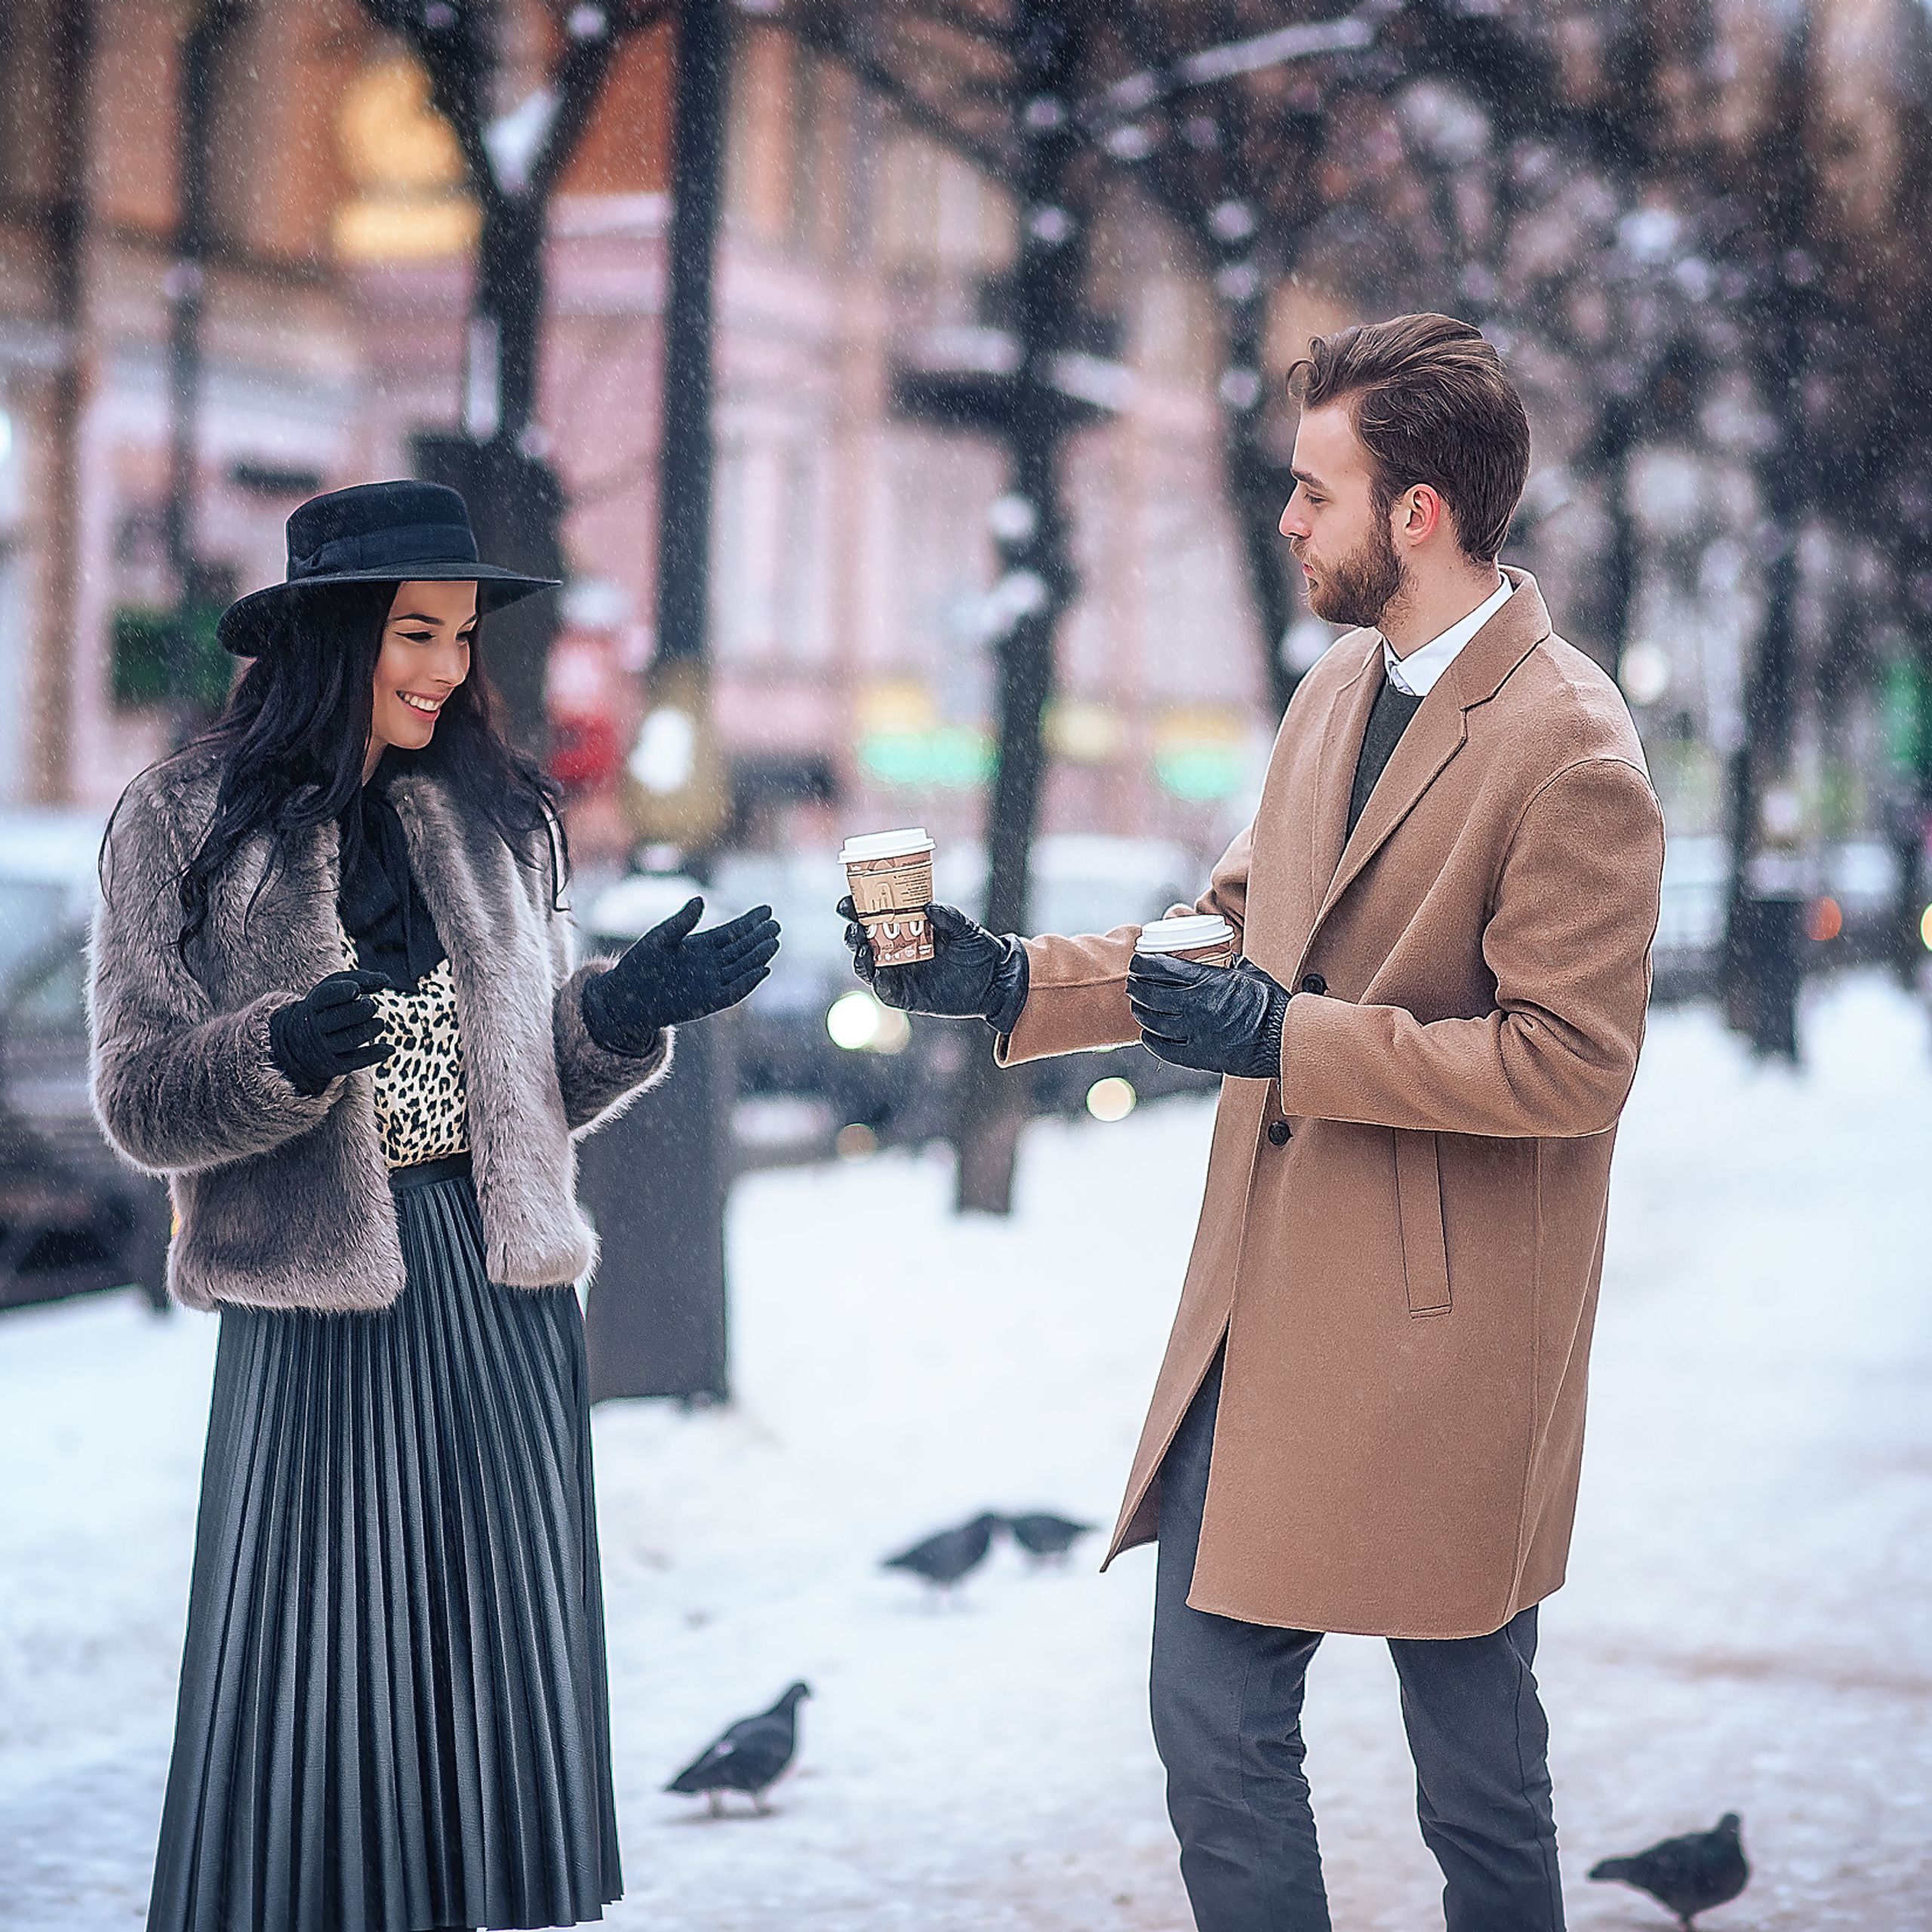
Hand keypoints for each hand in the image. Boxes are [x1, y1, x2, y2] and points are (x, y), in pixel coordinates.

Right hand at [269, 968, 392, 1095]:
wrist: (298, 1041)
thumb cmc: (325, 1007)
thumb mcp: (334, 989)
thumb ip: (359, 980)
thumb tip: (386, 981)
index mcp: (311, 1006)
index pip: (324, 997)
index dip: (341, 991)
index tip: (356, 990)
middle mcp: (313, 1028)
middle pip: (340, 1017)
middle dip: (362, 1010)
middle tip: (370, 1006)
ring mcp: (321, 1049)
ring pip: (350, 1039)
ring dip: (370, 1030)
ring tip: (379, 1023)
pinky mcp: (332, 1066)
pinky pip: (355, 1061)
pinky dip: (374, 1055)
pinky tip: (389, 1049)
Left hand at [582, 897, 780, 1052]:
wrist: (627, 997)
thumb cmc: (642, 964)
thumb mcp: (661, 937)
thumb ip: (682, 921)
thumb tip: (700, 899)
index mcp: (702, 945)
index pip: (732, 931)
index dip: (750, 921)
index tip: (767, 910)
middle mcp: (712, 964)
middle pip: (742, 948)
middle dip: (759, 937)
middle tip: (776, 924)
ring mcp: (712, 983)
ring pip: (742, 967)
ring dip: (758, 956)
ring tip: (774, 942)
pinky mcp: (709, 1002)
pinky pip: (734, 991)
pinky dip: (748, 982)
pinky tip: (763, 969)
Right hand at [838, 897, 1027, 1029]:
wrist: (996, 981)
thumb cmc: (979, 949)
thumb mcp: (966, 929)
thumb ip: (949, 917)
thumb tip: (928, 907)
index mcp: (906, 928)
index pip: (873, 917)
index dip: (856, 910)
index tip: (848, 902)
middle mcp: (897, 950)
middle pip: (862, 941)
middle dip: (852, 933)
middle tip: (854, 926)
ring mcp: (899, 973)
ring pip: (867, 966)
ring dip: (859, 957)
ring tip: (861, 948)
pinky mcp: (906, 996)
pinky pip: (885, 991)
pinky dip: (877, 983)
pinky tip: (877, 973)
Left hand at [1127, 953, 1288, 1078]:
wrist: (1285, 1039)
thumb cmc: (1270, 1003)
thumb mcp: (1248, 972)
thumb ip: (1226, 963)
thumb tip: (1215, 953)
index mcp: (1207, 982)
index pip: (1160, 968)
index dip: (1143, 963)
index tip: (1138, 960)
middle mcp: (1195, 1007)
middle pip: (1149, 993)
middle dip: (1136, 985)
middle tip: (1134, 981)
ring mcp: (1194, 1033)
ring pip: (1151, 1020)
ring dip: (1140, 1010)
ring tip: (1138, 1004)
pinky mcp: (1197, 1056)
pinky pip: (1161, 1047)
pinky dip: (1150, 1038)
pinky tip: (1148, 1032)